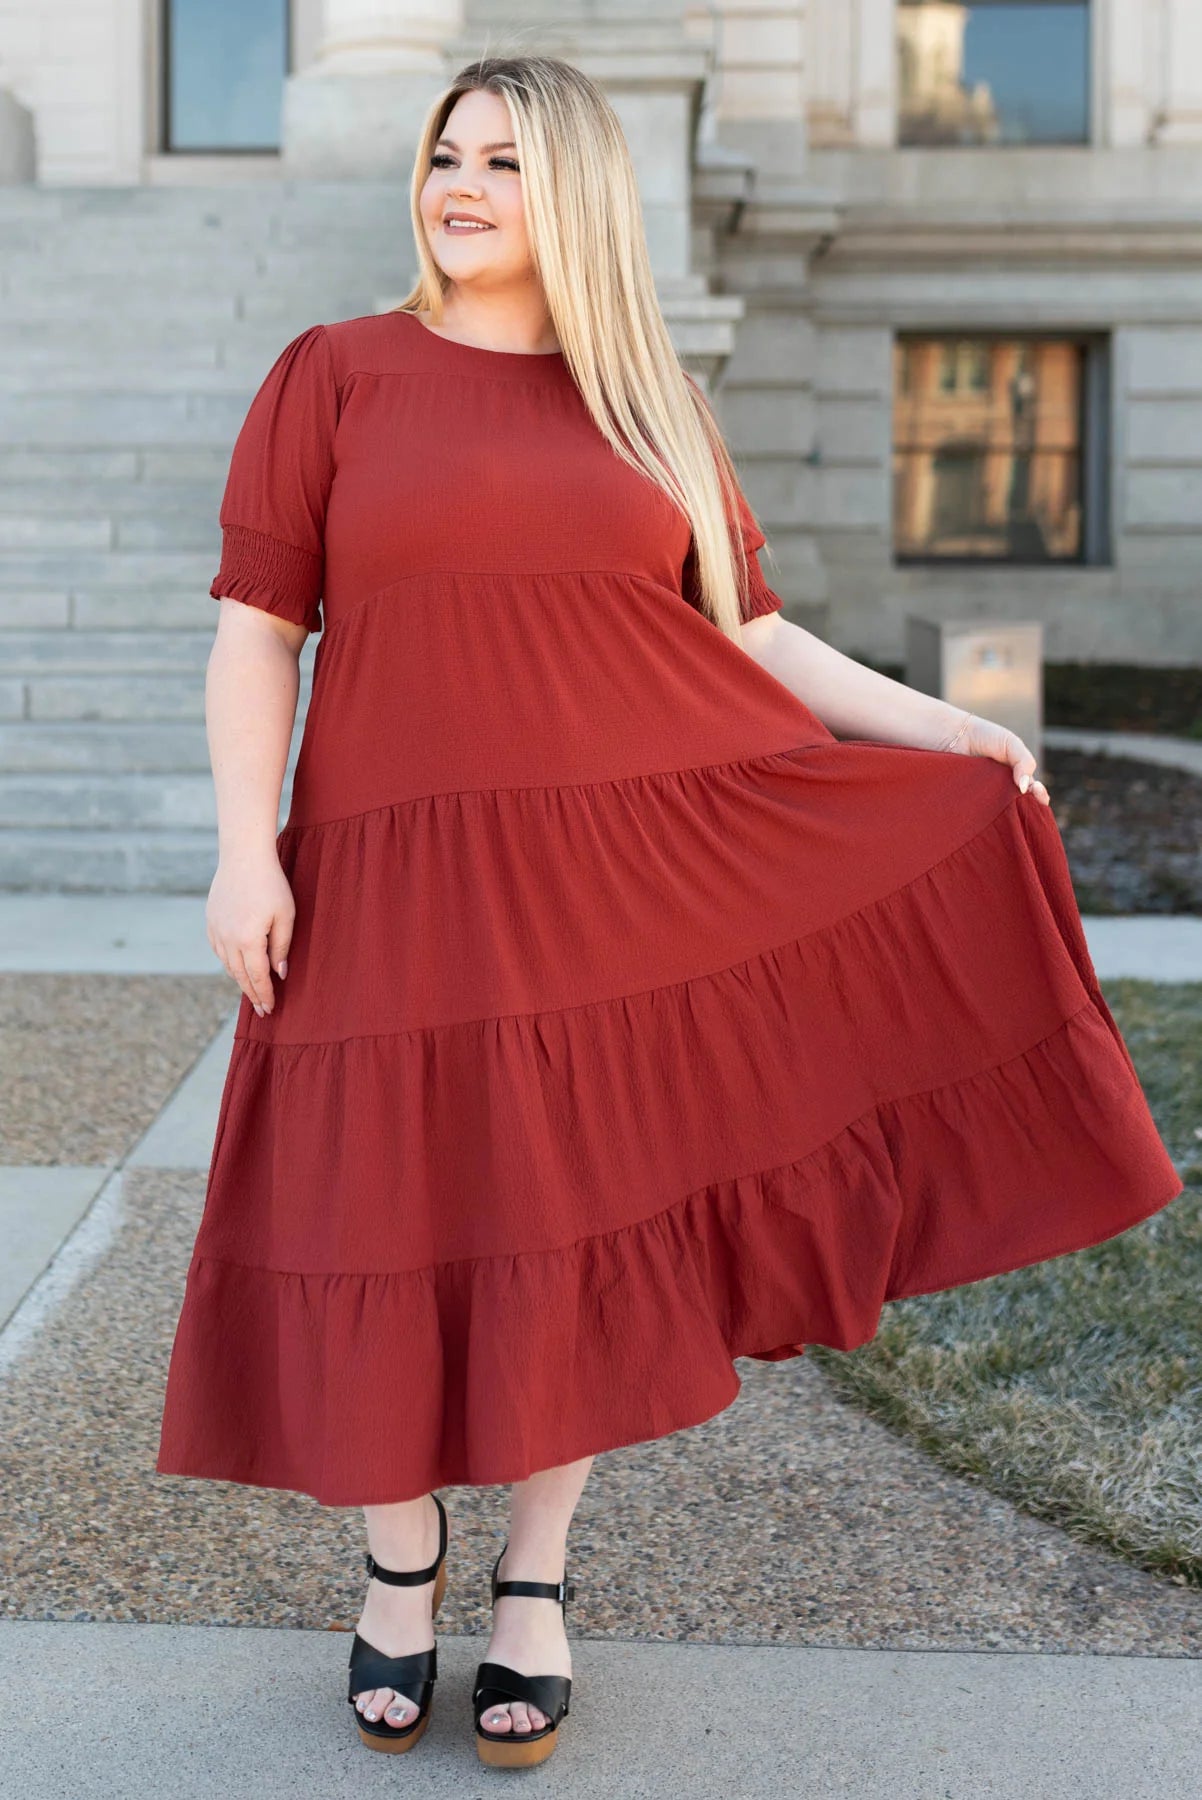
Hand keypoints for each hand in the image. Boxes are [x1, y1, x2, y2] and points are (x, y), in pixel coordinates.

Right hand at [206, 849, 294, 1015]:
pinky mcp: (210, 920)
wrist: (243, 856)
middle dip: (252, 994)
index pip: (257, 977)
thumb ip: (282, 946)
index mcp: (248, 940)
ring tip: (251, 991)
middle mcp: (228, 939)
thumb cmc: (271, 884)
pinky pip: (218, 949)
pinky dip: (228, 962)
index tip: (270, 1009)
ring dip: (240, 979)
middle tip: (261, 1010)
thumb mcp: (285, 915)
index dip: (264, 994)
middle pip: (240, 975)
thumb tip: (279, 974)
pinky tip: (237, 966)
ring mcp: (216, 929)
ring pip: (227, 964)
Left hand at [938, 711, 1050, 805]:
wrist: (953, 735)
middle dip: (1028, 807)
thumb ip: (1024, 762)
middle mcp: (1004, 790)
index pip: (1033, 793)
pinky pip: (982, 813)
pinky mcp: (971, 803)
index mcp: (1016, 777)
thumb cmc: (984, 736)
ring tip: (1010, 806)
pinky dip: (988, 815)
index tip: (1039, 793)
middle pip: (1020, 805)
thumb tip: (1025, 788)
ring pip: (1002, 812)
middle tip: (1026, 800)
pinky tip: (991, 811)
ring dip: (1009, 812)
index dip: (1039, 796)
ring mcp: (987, 798)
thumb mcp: (1011, 743)